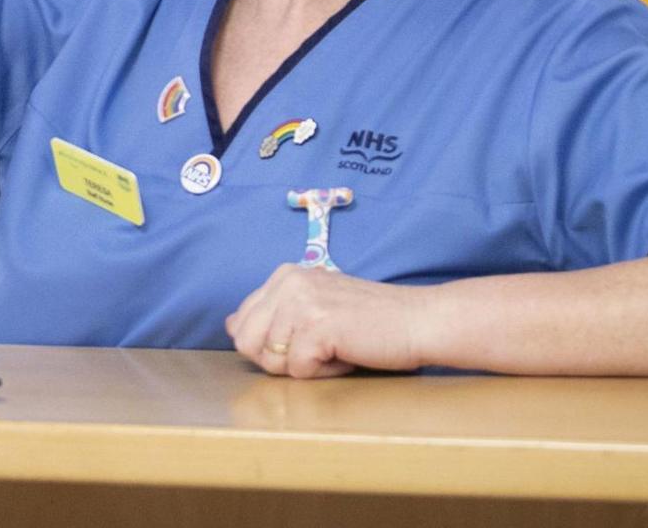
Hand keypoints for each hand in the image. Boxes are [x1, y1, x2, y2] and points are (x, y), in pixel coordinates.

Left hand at [225, 264, 426, 378]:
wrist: (418, 322)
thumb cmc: (370, 321)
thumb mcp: (313, 307)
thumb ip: (271, 315)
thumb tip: (229, 325)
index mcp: (284, 275)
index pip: (241, 325)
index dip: (270, 348)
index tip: (307, 339)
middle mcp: (288, 281)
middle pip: (247, 344)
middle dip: (280, 360)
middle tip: (319, 349)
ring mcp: (301, 301)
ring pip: (272, 361)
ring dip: (306, 366)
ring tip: (337, 348)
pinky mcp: (317, 325)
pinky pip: (299, 371)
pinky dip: (325, 373)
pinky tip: (348, 354)